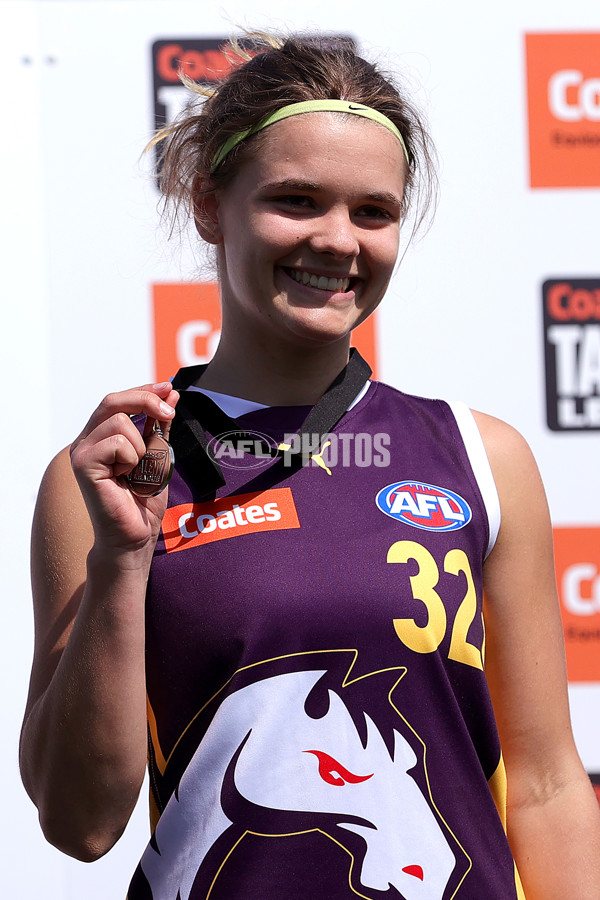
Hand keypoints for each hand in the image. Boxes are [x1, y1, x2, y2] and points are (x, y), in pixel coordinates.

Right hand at [69, 382, 178, 555]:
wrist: (135, 535)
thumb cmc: (142, 501)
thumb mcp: (157, 455)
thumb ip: (159, 426)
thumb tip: (170, 394)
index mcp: (100, 436)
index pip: (118, 401)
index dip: (144, 390)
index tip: (169, 388)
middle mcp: (86, 441)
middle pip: (113, 401)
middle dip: (146, 400)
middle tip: (169, 413)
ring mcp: (81, 451)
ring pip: (120, 422)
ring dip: (141, 446)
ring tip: (136, 471)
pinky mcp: (83, 464)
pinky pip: (118, 443)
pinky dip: (133, 458)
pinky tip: (126, 478)